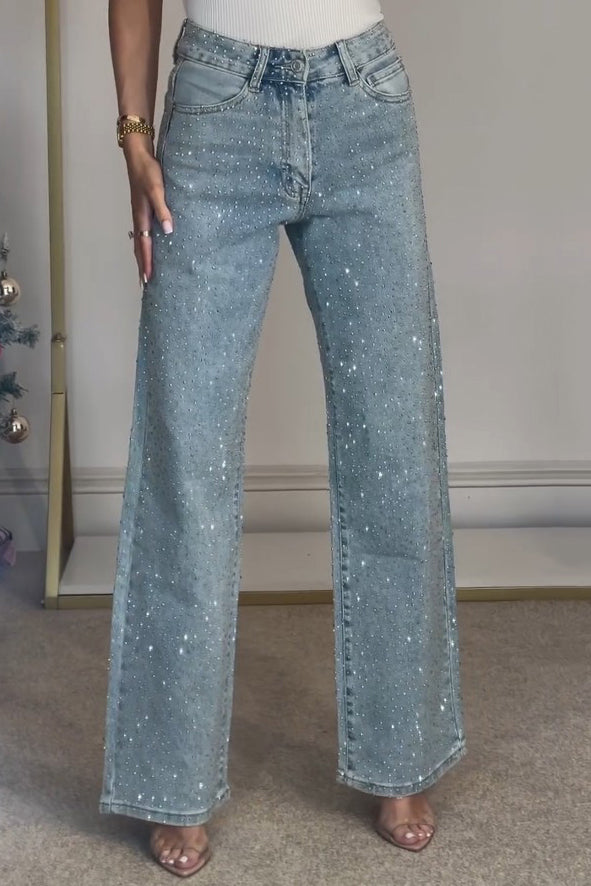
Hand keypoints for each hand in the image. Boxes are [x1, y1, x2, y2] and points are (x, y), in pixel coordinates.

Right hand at [123, 134, 172, 283]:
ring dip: (141, 257)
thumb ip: (163, 209)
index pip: (144, 245)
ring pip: (139, 241)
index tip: (147, 278)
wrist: (137, 155)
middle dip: (141, 264)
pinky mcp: (142, 210)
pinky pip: (142, 233)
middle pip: (139, 247)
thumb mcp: (157, 189)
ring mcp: (139, 215)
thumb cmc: (148, 171)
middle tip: (143, 282)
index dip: (146, 262)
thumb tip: (168, 230)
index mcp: (141, 216)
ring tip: (144, 270)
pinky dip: (143, 244)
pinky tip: (148, 247)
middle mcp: (138, 218)